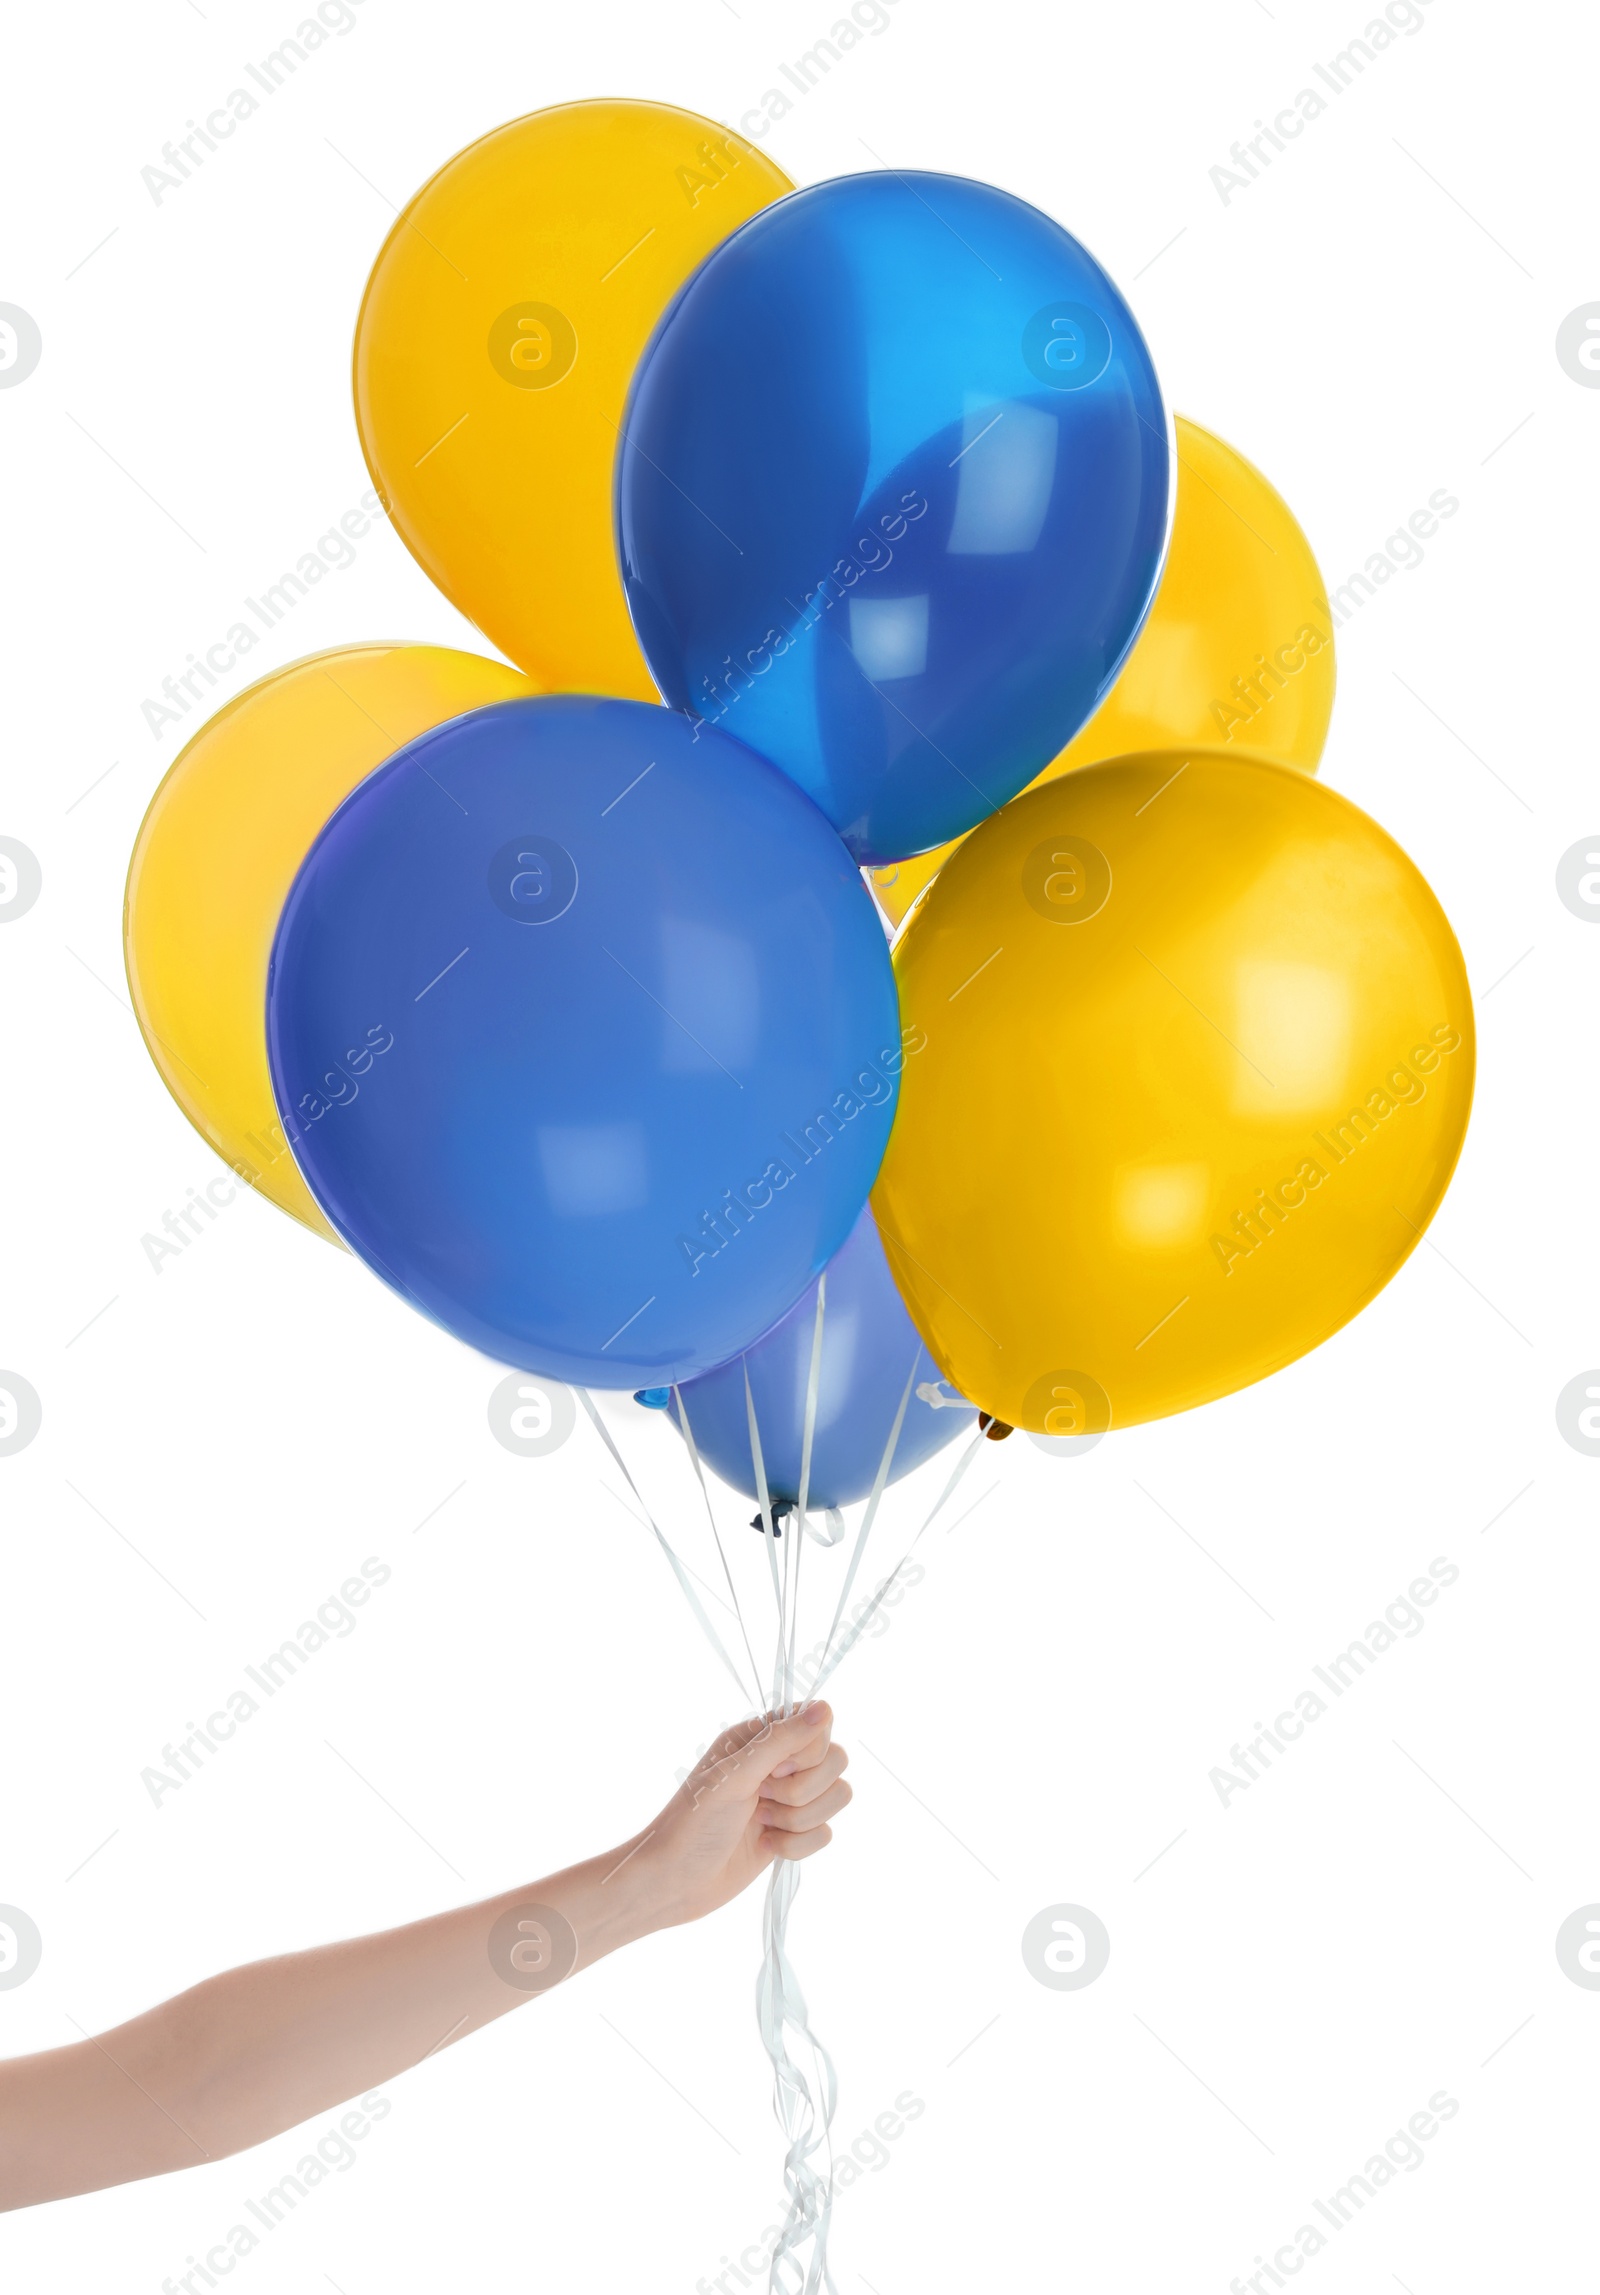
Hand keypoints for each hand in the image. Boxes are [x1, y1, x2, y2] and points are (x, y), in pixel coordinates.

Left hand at [635, 1703, 851, 1928]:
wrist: (675, 1882)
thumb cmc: (693, 1822)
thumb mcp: (735, 1775)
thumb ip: (781, 1740)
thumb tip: (825, 1708)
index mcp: (760, 1738)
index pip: (818, 1727)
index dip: (808, 1752)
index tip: (775, 1769)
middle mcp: (778, 1764)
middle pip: (835, 1762)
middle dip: (802, 1790)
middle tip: (762, 1799)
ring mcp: (787, 1801)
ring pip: (836, 1798)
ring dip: (799, 1819)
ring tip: (761, 1824)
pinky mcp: (793, 1834)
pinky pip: (825, 1833)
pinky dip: (797, 1846)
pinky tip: (767, 1846)